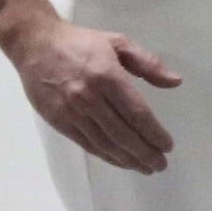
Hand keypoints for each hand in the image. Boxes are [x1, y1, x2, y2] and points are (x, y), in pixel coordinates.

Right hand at [5, 13, 181, 173]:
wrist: (35, 45)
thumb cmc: (80, 43)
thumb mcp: (118, 43)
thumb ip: (149, 63)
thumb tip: (176, 82)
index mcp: (107, 77)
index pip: (137, 113)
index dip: (154, 133)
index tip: (167, 145)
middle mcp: (90, 98)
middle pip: (123, 134)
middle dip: (145, 153)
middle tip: (161, 164)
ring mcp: (72, 112)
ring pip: (105, 144)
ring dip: (127, 160)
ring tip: (145, 167)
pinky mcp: (59, 122)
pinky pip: (87, 144)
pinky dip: (106, 156)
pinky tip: (120, 161)